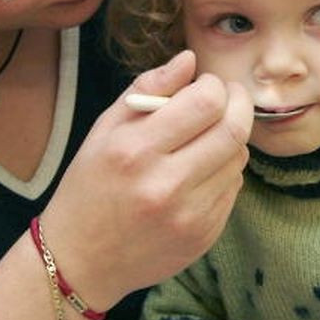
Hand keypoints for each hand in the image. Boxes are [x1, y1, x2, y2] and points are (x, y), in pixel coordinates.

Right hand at [44, 51, 252, 309]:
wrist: (81, 260)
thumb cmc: (89, 186)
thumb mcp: (104, 129)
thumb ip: (148, 88)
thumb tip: (190, 59)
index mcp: (135, 151)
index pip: (206, 102)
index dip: (215, 85)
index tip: (207, 84)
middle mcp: (165, 185)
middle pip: (234, 130)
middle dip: (239, 104)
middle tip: (229, 98)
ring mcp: (189, 216)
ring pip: (239, 158)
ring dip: (231, 139)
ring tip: (206, 138)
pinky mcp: (204, 236)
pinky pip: (233, 189)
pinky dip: (224, 172)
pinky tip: (199, 172)